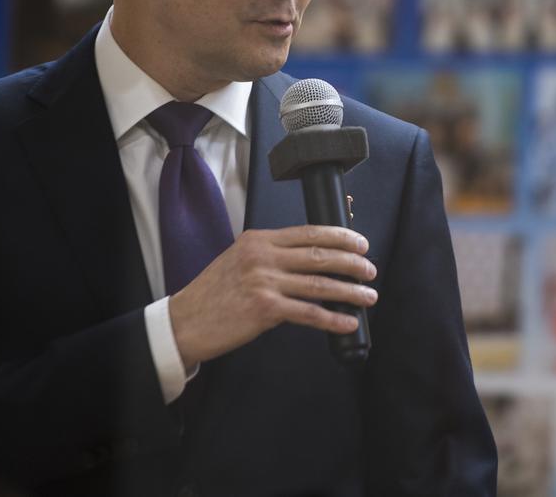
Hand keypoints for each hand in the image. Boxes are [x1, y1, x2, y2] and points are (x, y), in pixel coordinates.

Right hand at [167, 225, 377, 368]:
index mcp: (258, 240)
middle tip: (370, 270)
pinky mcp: (265, 310)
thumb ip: (269, 255)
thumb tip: (309, 260)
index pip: (309, 232)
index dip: (340, 236)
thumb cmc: (213, 293)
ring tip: (368, 296)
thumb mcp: (238, 259)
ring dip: (350, 292)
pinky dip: (333, 319)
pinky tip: (347, 322)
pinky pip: (309, 313)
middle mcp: (263, 257)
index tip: (360, 243)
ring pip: (320, 285)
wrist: (185, 321)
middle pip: (320, 255)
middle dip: (352, 263)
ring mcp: (264, 282)